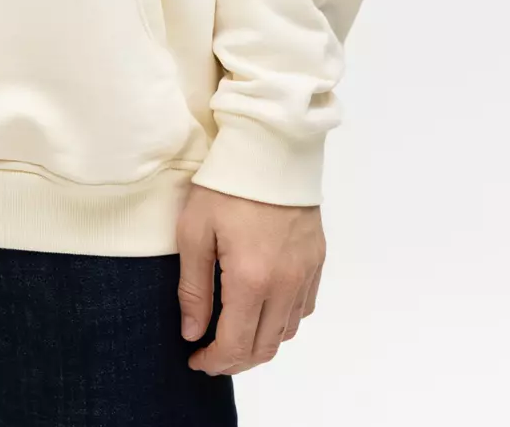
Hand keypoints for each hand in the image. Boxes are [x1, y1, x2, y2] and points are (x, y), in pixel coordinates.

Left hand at [176, 184, 324, 375]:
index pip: (236, 344)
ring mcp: (306, 273)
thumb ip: (194, 288)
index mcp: (251, 279)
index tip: (195, 359)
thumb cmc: (225, 184)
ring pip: (287, 331)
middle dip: (236, 360)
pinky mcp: (317, 259)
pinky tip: (264, 308)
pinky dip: (283, 320)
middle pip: (265, 347)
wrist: (269, 147)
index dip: (214, 362)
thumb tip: (192, 333)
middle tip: (212, 354)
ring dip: (261, 342)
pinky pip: (304, 307)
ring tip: (235, 334)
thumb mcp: (194, 231)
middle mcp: (285, 284)